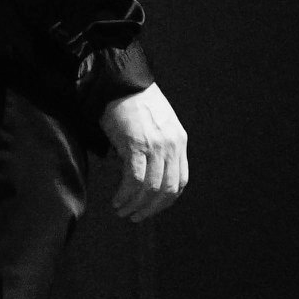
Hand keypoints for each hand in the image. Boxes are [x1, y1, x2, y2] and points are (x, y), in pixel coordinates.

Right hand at [99, 84, 188, 223]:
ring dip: (136, 205)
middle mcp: (172, 145)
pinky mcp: (136, 144)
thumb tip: (139, 175)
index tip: (151, 208)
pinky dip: (126, 194)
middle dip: (151, 208)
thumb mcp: (154, 126)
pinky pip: (135, 179)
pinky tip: (117, 200)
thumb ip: (154, 149)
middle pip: (168, 189)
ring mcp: (156, 145)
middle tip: (136, 217)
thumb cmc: (132, 102)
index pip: (180, 180)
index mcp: (179, 141)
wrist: (120, 81)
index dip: (166, 200)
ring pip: (151, 188)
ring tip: (122, 211)